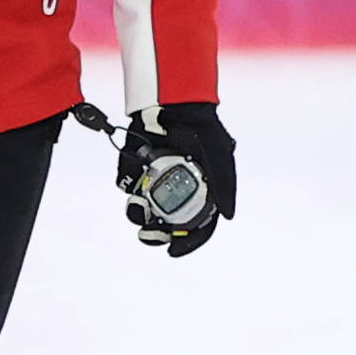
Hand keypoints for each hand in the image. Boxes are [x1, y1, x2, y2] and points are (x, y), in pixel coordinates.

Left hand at [118, 101, 236, 256]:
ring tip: (137, 205)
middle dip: (157, 232)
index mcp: (203, 188)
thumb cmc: (201, 127)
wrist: (171, 102)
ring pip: (144, 208)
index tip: (173, 252)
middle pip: (168, 221)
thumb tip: (228, 217)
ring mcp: (156, 178)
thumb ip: (226, 184)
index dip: (189, 241)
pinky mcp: (134, 169)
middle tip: (148, 235)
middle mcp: (179, 187)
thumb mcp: (220, 155)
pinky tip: (134, 174)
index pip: (200, 223)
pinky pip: (127, 186)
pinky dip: (128, 186)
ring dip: (139, 211)